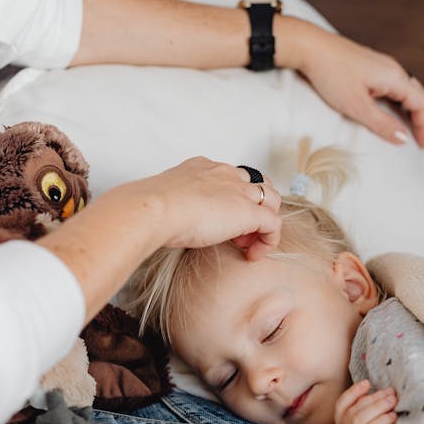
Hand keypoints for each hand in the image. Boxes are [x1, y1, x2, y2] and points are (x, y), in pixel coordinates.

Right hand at [130, 157, 281, 260]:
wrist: (152, 210)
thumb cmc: (150, 210)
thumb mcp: (164, 203)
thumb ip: (174, 207)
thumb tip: (169, 222)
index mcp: (203, 168)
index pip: (230, 177)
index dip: (232, 200)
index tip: (218, 221)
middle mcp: (224, 173)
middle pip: (256, 184)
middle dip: (253, 207)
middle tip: (236, 235)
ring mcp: (239, 191)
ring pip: (271, 199)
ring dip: (263, 223)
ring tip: (245, 245)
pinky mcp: (248, 211)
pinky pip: (274, 224)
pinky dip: (268, 241)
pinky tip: (252, 255)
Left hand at [281, 19, 423, 147]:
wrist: (310, 48)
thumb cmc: (331, 74)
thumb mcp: (357, 106)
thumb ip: (382, 124)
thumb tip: (402, 138)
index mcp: (395, 77)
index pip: (421, 103)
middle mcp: (393, 69)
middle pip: (417, 95)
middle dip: (421, 119)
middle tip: (420, 140)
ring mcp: (381, 66)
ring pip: (405, 90)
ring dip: (410, 110)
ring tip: (408, 129)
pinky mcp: (370, 66)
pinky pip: (392, 86)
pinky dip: (397, 102)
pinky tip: (389, 111)